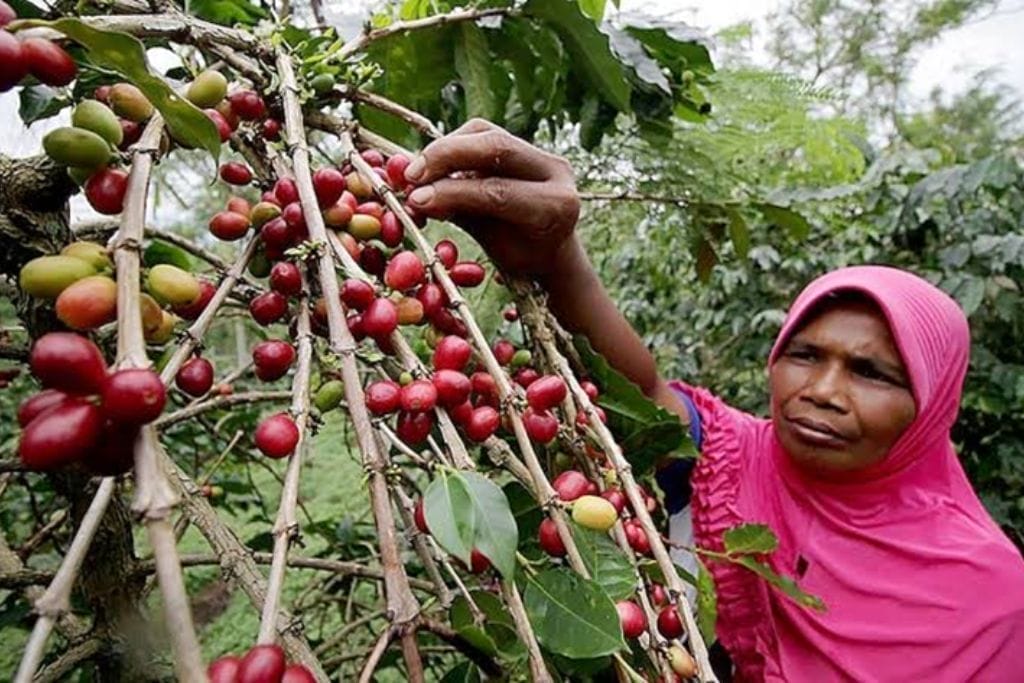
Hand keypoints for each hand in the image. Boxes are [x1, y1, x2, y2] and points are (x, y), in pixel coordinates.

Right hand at [403, 118, 580, 276]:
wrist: (549, 249)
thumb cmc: (521, 258)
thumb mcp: (494, 248)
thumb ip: (462, 216)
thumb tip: (416, 200)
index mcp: (555, 206)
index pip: (497, 191)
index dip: (451, 192)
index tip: (415, 199)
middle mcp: (558, 172)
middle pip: (496, 147)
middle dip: (446, 156)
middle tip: (409, 175)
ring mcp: (544, 153)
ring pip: (486, 134)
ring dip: (445, 149)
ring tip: (417, 172)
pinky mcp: (525, 143)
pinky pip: (484, 134)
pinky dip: (453, 146)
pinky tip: (433, 166)